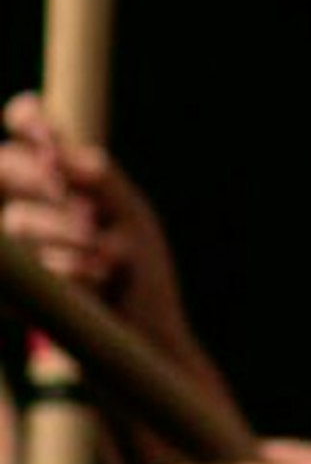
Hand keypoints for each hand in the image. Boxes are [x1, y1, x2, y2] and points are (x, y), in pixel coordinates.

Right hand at [1, 94, 199, 355]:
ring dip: (63, 232)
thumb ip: (105, 184)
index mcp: (59, 181)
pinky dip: (64, 268)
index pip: (29, 135)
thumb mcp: (134, 223)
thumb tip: (74, 157)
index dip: (27, 122)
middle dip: (35, 175)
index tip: (33, 122)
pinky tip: (94, 280)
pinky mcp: (13, 287)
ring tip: (106, 256)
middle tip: (63, 188)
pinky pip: (24, 266)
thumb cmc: (142, 276)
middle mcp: (28, 204)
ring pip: (17, 219)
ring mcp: (15, 245)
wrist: (143, 341)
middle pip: (5, 167)